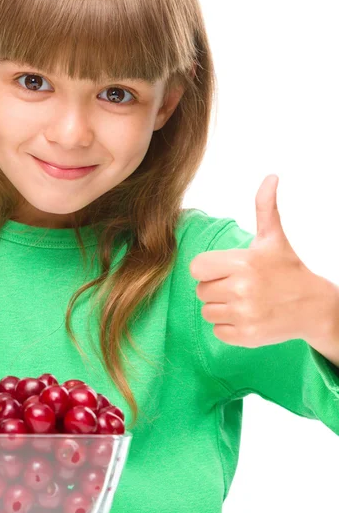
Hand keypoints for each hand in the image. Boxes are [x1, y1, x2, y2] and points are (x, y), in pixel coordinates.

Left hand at [190, 174, 333, 347]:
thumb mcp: (274, 238)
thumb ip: (265, 207)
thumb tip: (271, 177)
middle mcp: (243, 289)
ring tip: (244, 301)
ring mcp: (245, 315)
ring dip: (221, 308)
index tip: (226, 270)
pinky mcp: (247, 336)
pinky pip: (217, 330)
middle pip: (200, 291)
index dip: (208, 269)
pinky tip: (247, 317)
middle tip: (239, 286)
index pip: (196, 268)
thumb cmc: (288, 269)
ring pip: (207, 311)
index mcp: (244, 263)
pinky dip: (228, 327)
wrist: (314, 307)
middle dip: (216, 288)